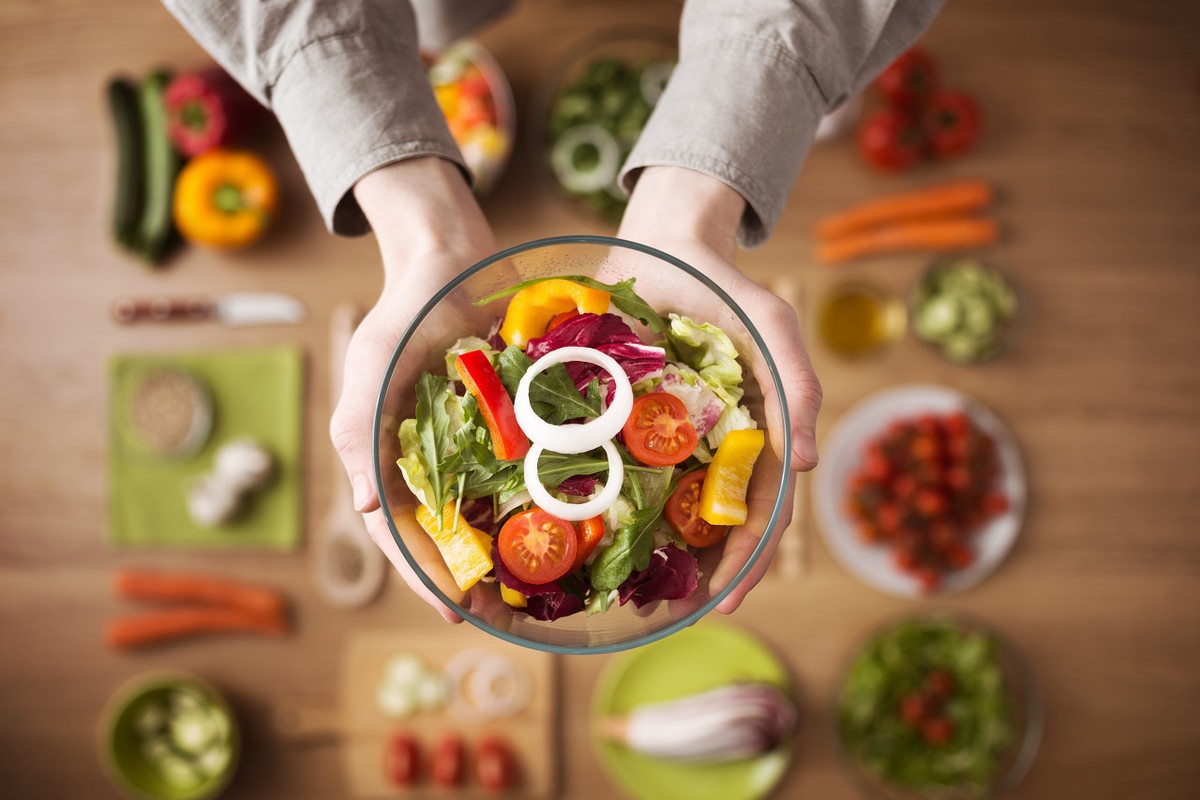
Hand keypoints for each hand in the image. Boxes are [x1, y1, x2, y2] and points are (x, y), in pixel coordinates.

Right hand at [330, 158, 496, 622]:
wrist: (450, 257)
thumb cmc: (405, 310)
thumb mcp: (373, 366)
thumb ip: (361, 433)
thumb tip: (361, 505)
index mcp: (384, 456)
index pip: (399, 533)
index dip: (426, 576)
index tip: (457, 612)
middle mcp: (426, 459)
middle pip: (446, 536)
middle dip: (472, 579)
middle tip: (507, 617)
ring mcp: (467, 445)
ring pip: (485, 514)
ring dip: (506, 554)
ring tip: (536, 593)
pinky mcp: (505, 425)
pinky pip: (521, 474)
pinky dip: (536, 503)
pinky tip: (564, 529)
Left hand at [617, 166, 821, 614]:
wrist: (666, 243)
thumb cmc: (729, 289)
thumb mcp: (773, 326)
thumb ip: (798, 386)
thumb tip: (809, 466)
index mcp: (751, 438)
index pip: (758, 513)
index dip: (746, 561)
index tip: (726, 603)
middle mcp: (705, 447)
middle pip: (707, 523)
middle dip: (698, 573)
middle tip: (675, 614)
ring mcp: (660, 436)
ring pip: (656, 505)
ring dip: (649, 551)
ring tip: (626, 593)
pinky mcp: (615, 418)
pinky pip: (607, 465)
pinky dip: (599, 500)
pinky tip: (577, 531)